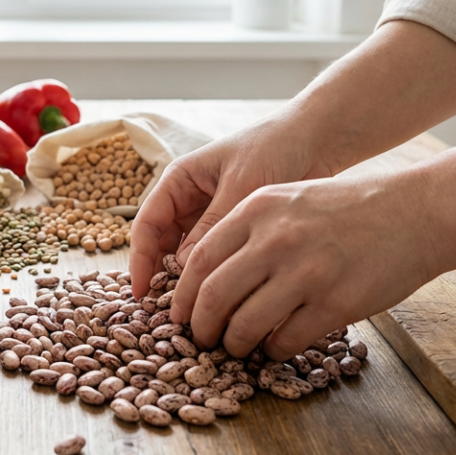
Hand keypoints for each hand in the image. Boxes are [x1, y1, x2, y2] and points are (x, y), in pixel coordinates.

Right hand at [128, 117, 331, 296]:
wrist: (316, 140)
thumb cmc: (274, 148)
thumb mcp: (241, 185)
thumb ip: (213, 224)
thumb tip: (185, 268)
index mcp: (179, 181)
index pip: (147, 224)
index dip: (140, 260)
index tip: (141, 293)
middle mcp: (189, 201)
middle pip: (163, 247)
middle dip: (164, 278)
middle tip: (172, 314)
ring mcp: (210, 218)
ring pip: (188, 257)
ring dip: (191, 282)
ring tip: (198, 312)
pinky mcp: (234, 232)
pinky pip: (216, 259)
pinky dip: (216, 277)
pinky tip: (225, 299)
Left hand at [171, 172, 442, 359]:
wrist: (418, 212)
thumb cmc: (352, 207)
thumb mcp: (290, 199)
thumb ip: (250, 229)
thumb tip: (209, 275)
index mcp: (258, 209)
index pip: (199, 261)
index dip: (183, 296)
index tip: (180, 315)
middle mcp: (276, 240)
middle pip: (214, 297)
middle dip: (201, 327)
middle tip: (202, 340)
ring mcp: (306, 274)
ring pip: (245, 325)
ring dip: (234, 345)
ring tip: (237, 348)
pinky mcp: (334, 304)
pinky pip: (285, 341)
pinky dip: (273, 351)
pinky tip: (277, 346)